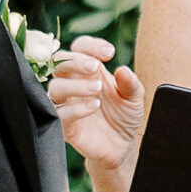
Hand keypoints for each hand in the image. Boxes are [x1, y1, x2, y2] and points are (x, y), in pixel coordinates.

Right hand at [48, 36, 145, 171]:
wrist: (122, 146)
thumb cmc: (124, 115)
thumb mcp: (134, 98)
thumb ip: (130, 83)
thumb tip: (123, 70)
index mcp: (89, 70)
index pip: (80, 47)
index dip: (91, 45)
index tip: (109, 52)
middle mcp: (73, 83)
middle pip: (59, 62)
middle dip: (75, 61)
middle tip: (95, 67)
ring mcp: (67, 103)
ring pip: (55, 87)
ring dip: (75, 85)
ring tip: (97, 89)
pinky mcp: (65, 125)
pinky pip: (60, 114)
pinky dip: (75, 109)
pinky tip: (94, 107)